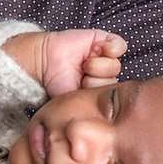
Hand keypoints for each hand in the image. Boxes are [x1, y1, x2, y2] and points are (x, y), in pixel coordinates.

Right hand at [2, 28, 127, 97]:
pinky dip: (110, 48)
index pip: (113, 97)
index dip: (99, 94)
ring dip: (97, 66)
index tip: (82, 89)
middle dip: (96, 81)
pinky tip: (96, 49)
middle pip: (114, 80)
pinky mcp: (104, 40)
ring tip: (83, 64)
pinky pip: (120, 45)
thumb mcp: (76, 103)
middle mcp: (104, 74)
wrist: (43, 64)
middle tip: (81, 77)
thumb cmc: (56, 85)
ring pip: (115, 65)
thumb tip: (107, 123)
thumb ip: (93, 109)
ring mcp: (105, 57)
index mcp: (100, 90)